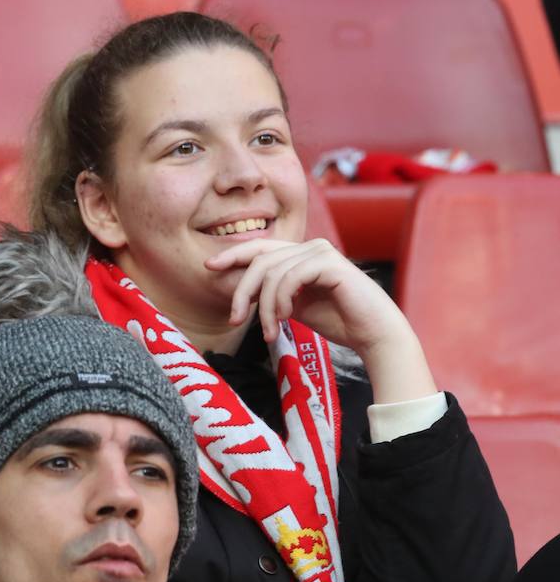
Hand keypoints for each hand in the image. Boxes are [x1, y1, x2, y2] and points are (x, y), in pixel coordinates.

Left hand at [206, 238, 436, 402]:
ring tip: (271, 331)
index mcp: (300, 255)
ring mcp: (320, 252)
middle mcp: (310, 247)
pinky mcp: (329, 263)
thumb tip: (242, 291)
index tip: (209, 268)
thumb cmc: (337, 321)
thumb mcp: (294, 305)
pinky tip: (288, 318)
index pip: (259, 249)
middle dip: (242, 290)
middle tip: (235, 319)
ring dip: (266, 307)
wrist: (372, 334)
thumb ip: (272, 294)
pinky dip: (281, 300)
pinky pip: (289, 277)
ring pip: (271, 272)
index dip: (232, 255)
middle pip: (259, 260)